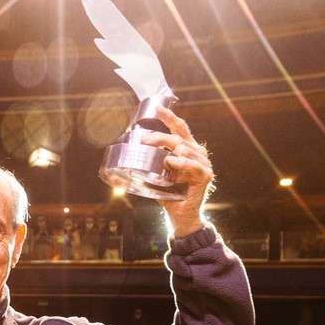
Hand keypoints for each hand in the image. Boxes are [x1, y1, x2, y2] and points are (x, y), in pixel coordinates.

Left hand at [140, 107, 211, 236]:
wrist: (181, 215)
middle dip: (160, 137)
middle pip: (179, 138)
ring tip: (164, 162)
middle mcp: (196, 154)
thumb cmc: (170, 195)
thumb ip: (147, 168)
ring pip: (185, 149)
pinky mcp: (205, 176)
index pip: (180, 129)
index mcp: (186, 150)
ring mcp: (203, 164)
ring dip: (171, 153)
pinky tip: (172, 162)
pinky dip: (182, 163)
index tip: (157, 108)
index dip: (170, 118)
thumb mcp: (156, 178)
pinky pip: (193, 166)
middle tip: (145, 140)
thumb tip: (119, 166)